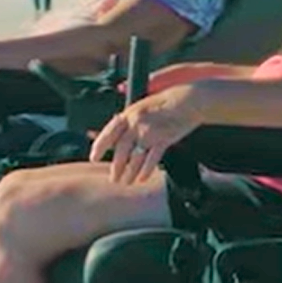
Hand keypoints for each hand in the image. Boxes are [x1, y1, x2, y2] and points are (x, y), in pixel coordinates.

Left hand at [90, 85, 204, 184]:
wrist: (188, 100)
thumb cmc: (164, 104)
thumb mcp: (141, 107)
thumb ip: (127, 121)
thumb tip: (113, 137)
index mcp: (128, 114)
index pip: (108, 133)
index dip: (99, 147)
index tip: (93, 158)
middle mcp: (136, 123)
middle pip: (121, 150)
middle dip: (116, 167)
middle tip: (114, 179)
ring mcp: (150, 131)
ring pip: (135, 158)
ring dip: (130, 173)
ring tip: (126, 182)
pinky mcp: (164, 139)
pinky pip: (151, 159)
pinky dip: (146, 171)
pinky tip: (142, 179)